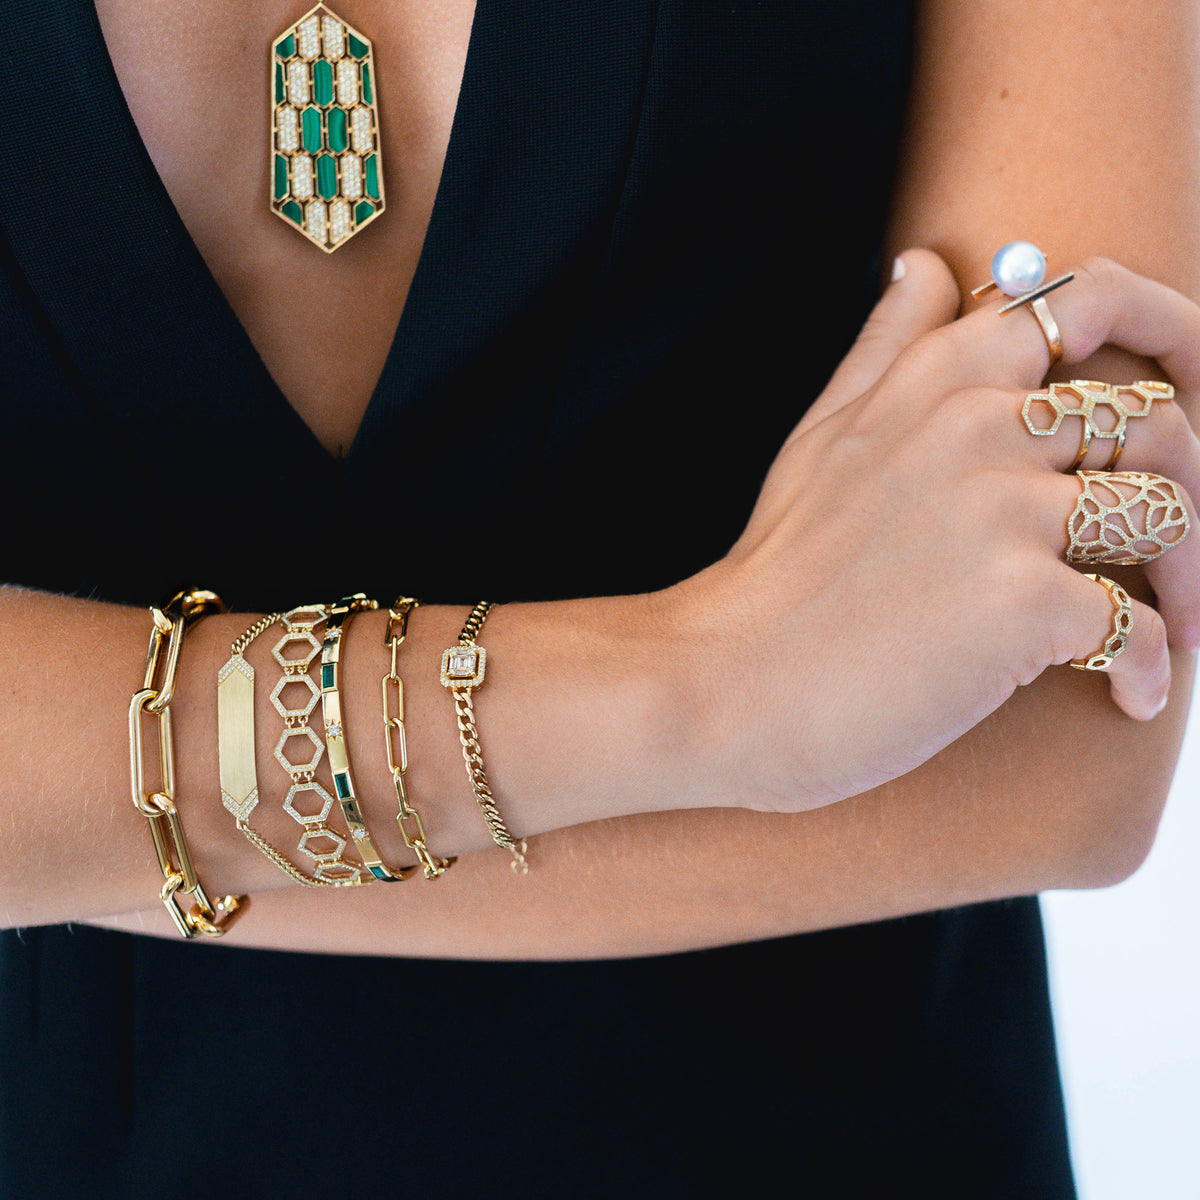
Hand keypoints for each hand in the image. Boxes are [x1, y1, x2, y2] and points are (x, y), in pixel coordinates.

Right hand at [670, 251, 1199, 811]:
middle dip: (1190, 494)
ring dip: (1188, 585)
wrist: (726, 682)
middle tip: (1178, 562)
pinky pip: (1138, 622)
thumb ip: (888, 347)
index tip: (1170, 415)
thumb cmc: (778, 572)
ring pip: (1168, 514)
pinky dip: (1149, 665)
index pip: (1091, 306)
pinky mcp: (1020, 603)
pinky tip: (1130, 696)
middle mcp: (980, 427)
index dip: (1163, 341)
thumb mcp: (822, 436)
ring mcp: (1002, 511)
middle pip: (1156, 424)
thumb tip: (923, 261)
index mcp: (938, 380)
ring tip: (1172, 632)